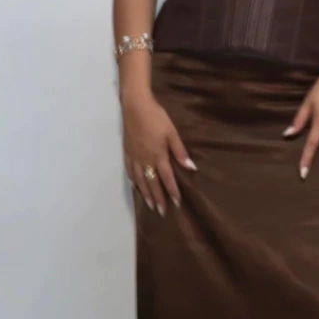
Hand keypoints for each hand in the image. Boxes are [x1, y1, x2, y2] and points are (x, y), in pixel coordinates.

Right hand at [121, 89, 195, 214]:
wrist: (135, 106)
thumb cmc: (156, 118)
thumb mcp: (172, 133)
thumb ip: (180, 151)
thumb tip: (190, 168)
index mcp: (158, 156)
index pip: (167, 178)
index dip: (172, 191)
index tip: (176, 203)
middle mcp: (145, 160)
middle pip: (152, 183)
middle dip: (158, 198)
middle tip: (162, 212)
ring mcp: (134, 156)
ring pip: (139, 180)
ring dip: (145, 193)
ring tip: (150, 204)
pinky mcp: (127, 151)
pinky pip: (129, 170)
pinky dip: (133, 180)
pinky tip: (135, 185)